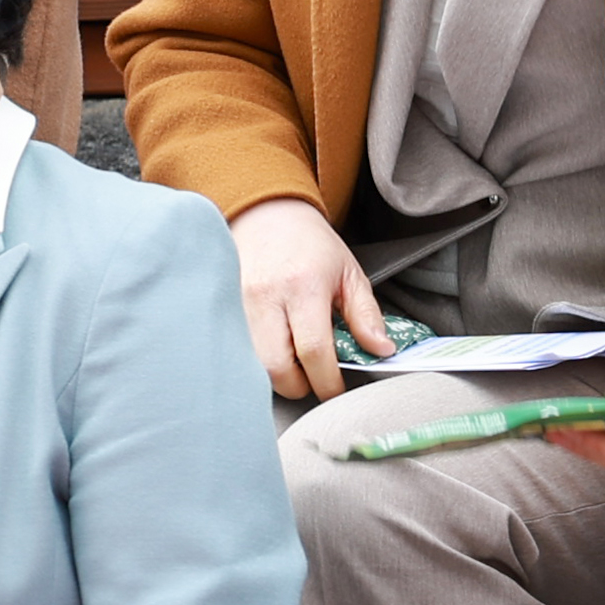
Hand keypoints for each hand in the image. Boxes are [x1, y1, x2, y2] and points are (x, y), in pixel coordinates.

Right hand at [231, 196, 388, 402]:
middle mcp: (265, 299)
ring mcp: (238, 305)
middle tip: (313, 378)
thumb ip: (366, 316)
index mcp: (304, 288)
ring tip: (294, 361)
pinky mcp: (224, 310)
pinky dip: (258, 361)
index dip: (327, 381)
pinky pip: (239, 351)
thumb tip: (381, 350)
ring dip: (276, 374)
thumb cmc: (310, 245)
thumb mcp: (349, 275)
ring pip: (253, 365)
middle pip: (276, 367)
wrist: (268, 215)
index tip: (336, 389)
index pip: (314, 351)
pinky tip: (275, 349)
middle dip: (298, 386)